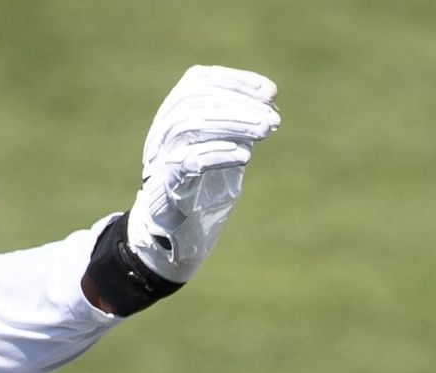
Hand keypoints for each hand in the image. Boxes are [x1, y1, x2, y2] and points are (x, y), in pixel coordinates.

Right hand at [127, 65, 280, 282]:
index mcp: (175, 111)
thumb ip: (239, 123)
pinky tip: (244, 155)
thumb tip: (268, 97)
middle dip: (240, 105)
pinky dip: (217, 154)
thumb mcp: (225, 145)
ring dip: (233, 124)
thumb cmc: (205, 183)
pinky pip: (188, 162)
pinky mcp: (168, 183)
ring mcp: (162, 154)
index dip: (236, 81)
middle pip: (196, 100)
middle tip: (273, 119)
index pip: (200, 80)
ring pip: (191, 125)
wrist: (181, 229)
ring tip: (265, 130)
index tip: (270, 92)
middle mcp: (164, 127)